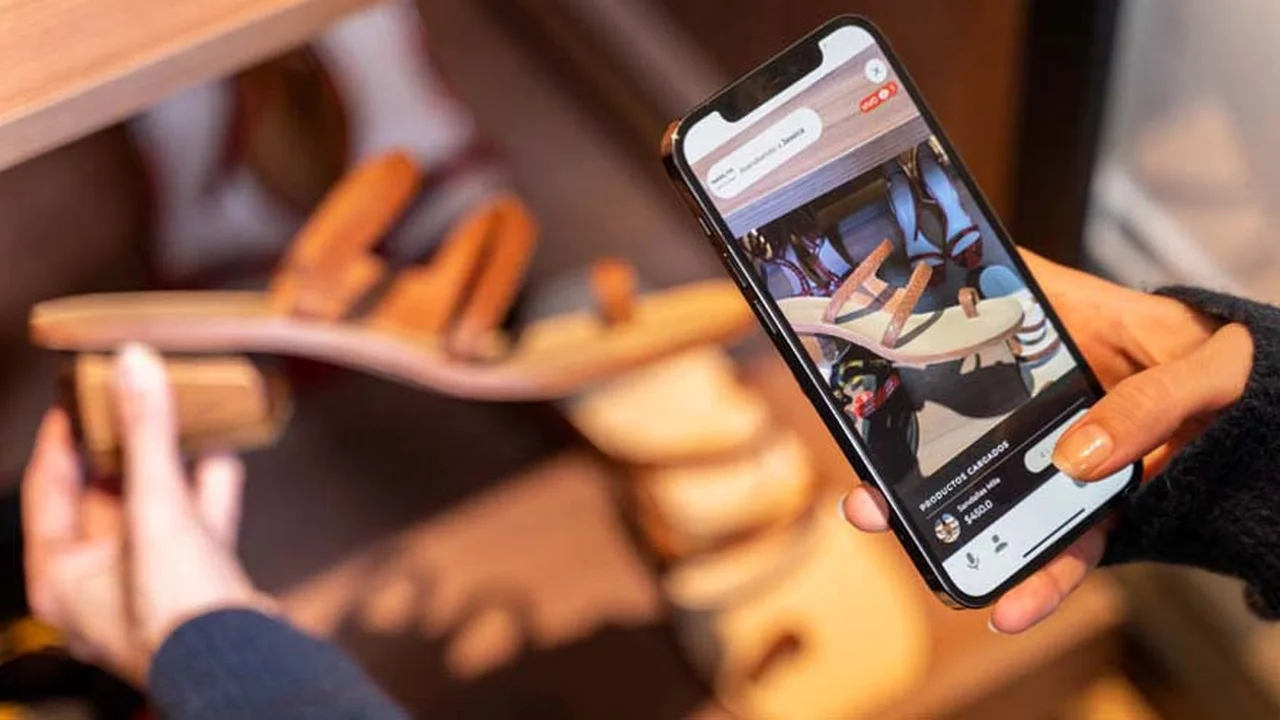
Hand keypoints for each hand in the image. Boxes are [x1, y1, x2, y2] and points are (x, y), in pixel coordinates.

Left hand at [22, 344, 271, 684]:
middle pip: (103, 498)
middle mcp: (101, 585)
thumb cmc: (177, 607)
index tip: (79, 394)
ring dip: (170, 464)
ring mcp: (152, 588)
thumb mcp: (155, 507)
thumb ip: (147, 434)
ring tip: (180, 416)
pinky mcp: (198, 588)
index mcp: (62, 577)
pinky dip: (208, 489)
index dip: (63, 437)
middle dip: (123, 444)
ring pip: (154, 511)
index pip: (48, 490)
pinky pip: (198, 527)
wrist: (244, 661)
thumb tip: (135, 364)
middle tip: (132, 396)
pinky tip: (225, 453)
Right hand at [840, 250, 1252, 632]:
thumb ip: (1149, 398)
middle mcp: (1043, 397)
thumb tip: (1079, 458)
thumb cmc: (1233, 357)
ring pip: (1001, 498)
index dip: (911, 360)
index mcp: (1051, 332)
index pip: (966, 334)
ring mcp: (1065, 455)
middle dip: (908, 477)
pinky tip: (1016, 606)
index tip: (867, 392)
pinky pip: (1065, 545)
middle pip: (961, 433)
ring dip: (963, 537)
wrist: (1268, 402)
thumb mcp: (1203, 362)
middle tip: (869, 502)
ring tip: (939, 571)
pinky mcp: (1097, 505)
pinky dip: (1043, 578)